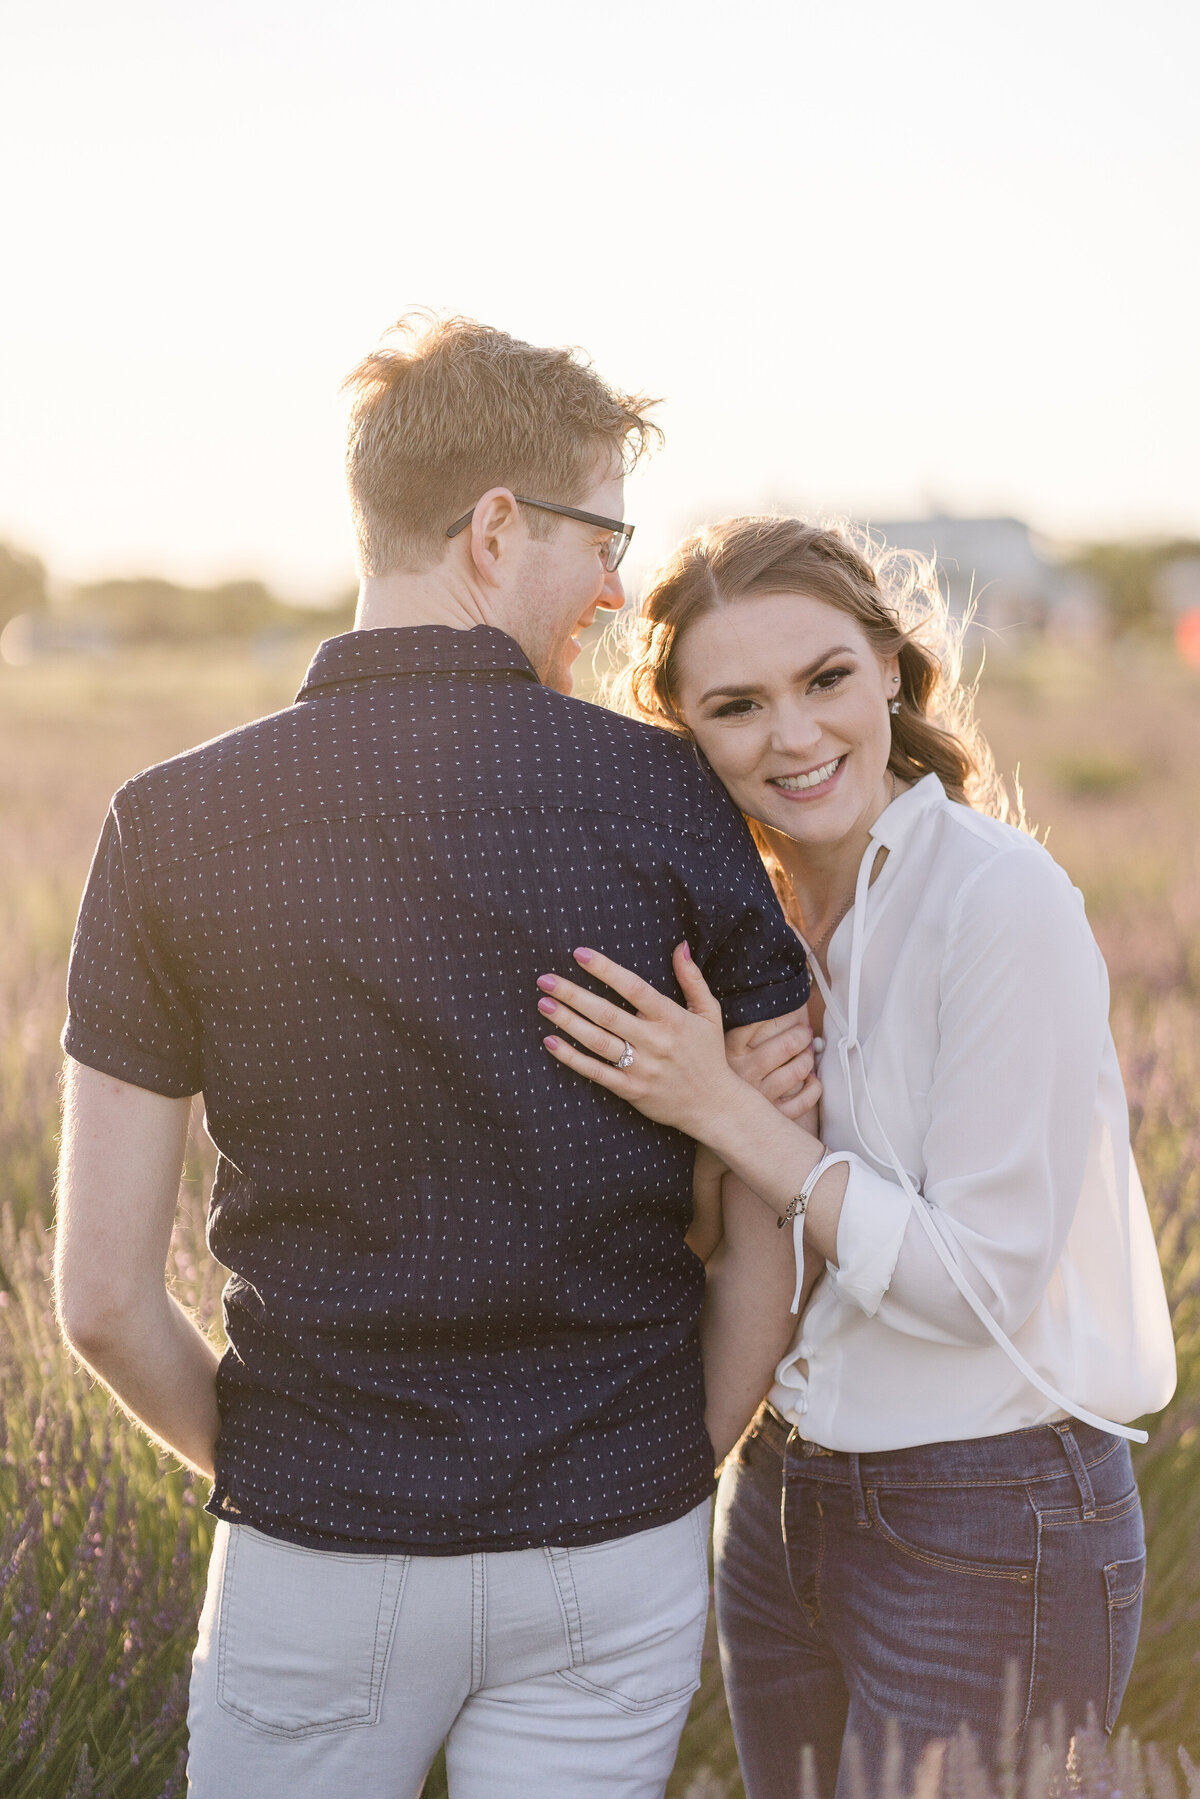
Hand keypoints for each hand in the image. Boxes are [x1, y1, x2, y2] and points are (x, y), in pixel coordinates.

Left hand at [536, 943, 745, 1138]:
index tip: (580, 955)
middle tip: (545, 980)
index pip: (634, 988)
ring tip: (543, 1004)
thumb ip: (692, 979)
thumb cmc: (708, 1055)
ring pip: (597, 1041)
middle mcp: (655, 1041)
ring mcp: (641, 1068)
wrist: (714, 1106)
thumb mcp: (708, 1013)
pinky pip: (596, 1072)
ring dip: (567, 1022)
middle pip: (607, 1014)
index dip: (606, 970)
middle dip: (573, 995)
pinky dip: (572, 1058)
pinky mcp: (631, 1090)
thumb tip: (680, 945)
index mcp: (671, 1018)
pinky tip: (550, 1042)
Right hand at [725, 1004, 821, 1123]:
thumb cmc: (721, 1076)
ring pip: (797, 1071)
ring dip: (807, 1059)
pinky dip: (814, 1087)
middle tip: (804, 1032)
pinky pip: (803, 1100)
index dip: (779, 1014)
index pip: (758, 1024)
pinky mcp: (773, 1114)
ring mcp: (759, 1096)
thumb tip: (773, 1002)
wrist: (713, 1112)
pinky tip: (810, 1080)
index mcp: (730, 1052)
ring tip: (806, 1054)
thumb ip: (740, 1029)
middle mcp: (744, 1074)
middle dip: (801, 1035)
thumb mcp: (720, 1049)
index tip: (788, 1011)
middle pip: (786, 1046)